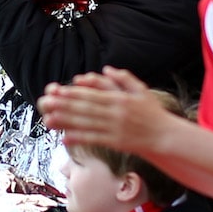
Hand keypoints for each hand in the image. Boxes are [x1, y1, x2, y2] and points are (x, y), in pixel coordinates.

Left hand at [38, 67, 176, 153]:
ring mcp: (115, 128)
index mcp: (121, 99)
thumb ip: (124, 78)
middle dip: (64, 105)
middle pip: (86, 108)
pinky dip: (80, 139)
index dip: (74, 93)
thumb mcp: (141, 91)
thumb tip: (107, 68)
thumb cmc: (153, 113)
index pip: (93, 94)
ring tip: (48, 120)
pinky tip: (65, 138)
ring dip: (66, 122)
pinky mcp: (116, 142)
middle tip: (46, 103)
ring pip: (87, 124)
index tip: (58, 91)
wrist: (166, 136)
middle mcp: (116, 113)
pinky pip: (95, 140)